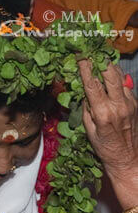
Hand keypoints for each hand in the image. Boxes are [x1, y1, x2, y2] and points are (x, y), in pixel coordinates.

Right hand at [79, 60, 137, 183]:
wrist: (127, 159)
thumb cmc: (105, 149)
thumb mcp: (89, 131)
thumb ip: (87, 111)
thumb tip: (84, 94)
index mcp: (103, 114)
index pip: (92, 84)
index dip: (85, 68)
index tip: (80, 56)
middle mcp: (118, 105)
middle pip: (109, 74)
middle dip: (99, 60)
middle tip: (91, 53)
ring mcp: (129, 103)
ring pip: (119, 77)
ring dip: (109, 66)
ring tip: (100, 59)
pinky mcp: (135, 104)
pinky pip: (125, 86)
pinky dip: (117, 78)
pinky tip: (110, 76)